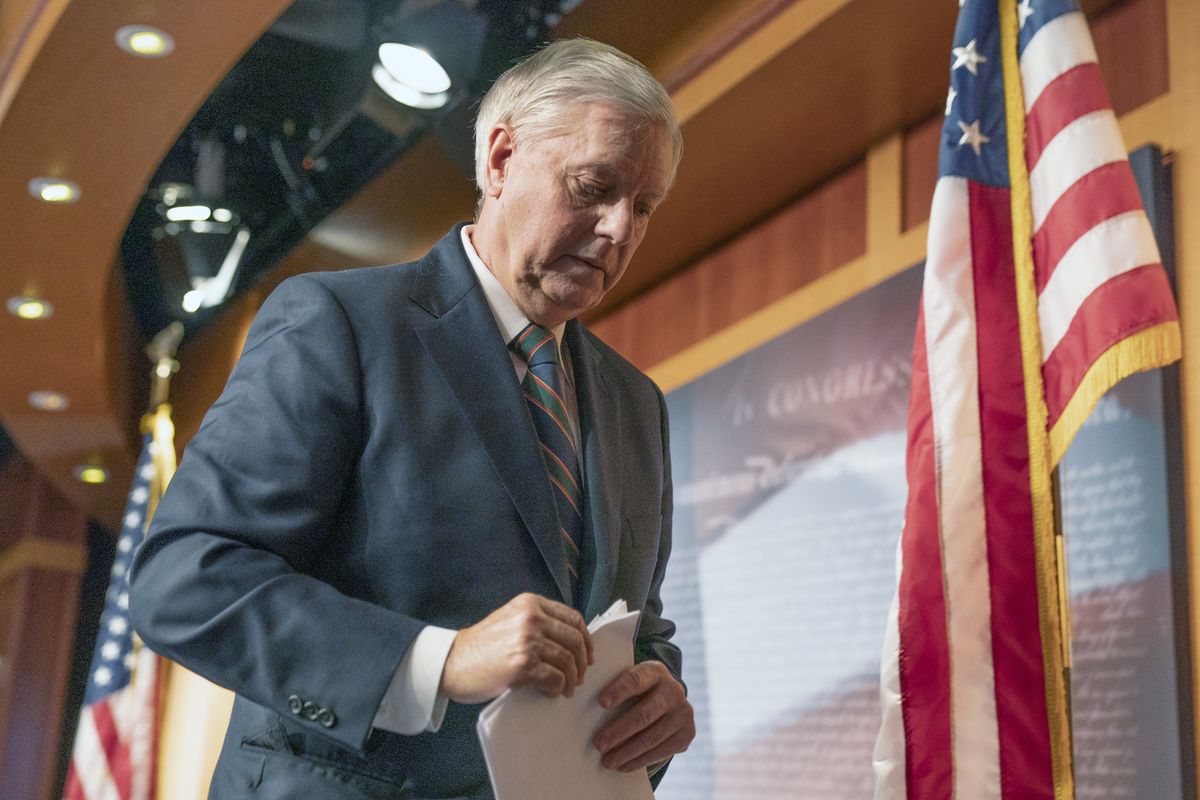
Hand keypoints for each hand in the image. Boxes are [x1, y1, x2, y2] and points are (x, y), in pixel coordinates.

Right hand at [439, 593, 592, 703]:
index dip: (586, 639)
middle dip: (582, 662)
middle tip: (579, 677)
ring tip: (566, 689)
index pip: (573, 618)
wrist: (451, 662)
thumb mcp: (510, 620)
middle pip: (574, 639)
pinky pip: (555, 678)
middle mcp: (531, 617)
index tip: (587, 655)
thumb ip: (537, 623)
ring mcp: (527, 640)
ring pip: (568, 660)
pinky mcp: (522, 665)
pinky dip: (558, 688)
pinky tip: (552, 692)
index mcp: (530, 603)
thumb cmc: (480, 646)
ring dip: (572, 679)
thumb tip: (570, 642)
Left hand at [593, 661, 694, 771]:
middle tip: (598, 744)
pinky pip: (661, 752)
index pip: (636, 680)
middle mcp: (673, 690)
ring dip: (627, 752)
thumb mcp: (631, 681)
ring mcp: (683, 713)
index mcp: (655, 672)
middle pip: (644, 714)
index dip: (619, 691)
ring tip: (608, 761)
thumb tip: (587, 710)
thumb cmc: (638, 691)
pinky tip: (624, 765)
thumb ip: (616, 689)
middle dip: (619, 731)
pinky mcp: (688, 733)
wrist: (669, 698)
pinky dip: (640, 761)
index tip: (601, 703)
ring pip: (652, 737)